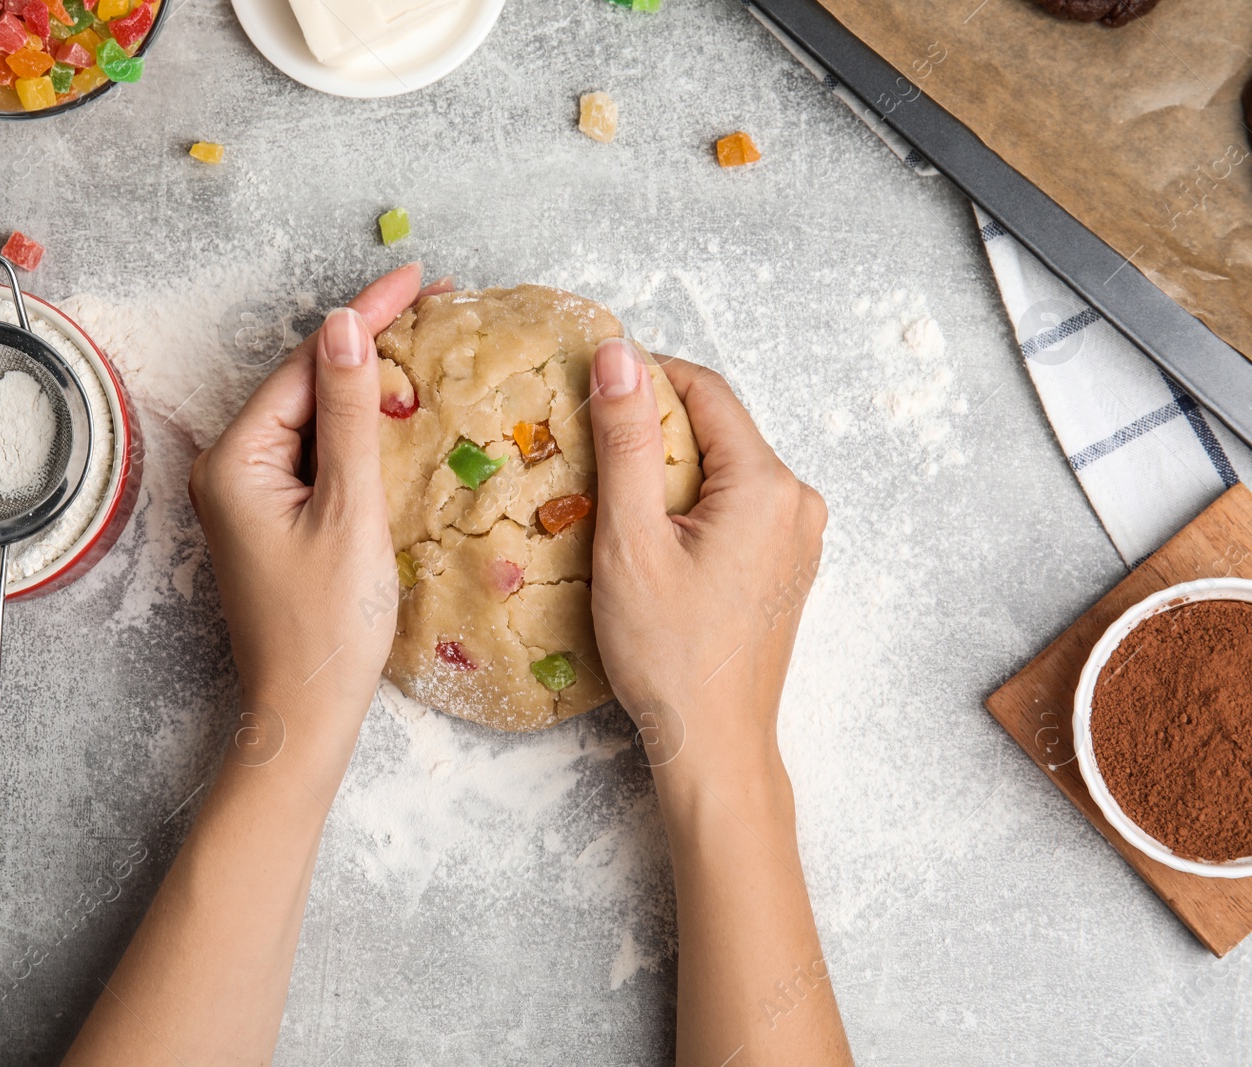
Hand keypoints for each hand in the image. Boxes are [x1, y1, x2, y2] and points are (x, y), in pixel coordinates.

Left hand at [189, 264, 450, 737]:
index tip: (418, 277)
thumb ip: (351, 416)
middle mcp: (230, 469)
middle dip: (366, 342)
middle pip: (306, 385)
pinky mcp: (273, 519)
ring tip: (424, 342)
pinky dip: (357, 430)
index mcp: (235, 460)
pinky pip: (317, 455)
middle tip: (433, 302)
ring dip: (366, 384)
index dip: (363, 316)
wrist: (305, 714)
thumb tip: (346, 326)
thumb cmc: (327, 625)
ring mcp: (249, 496)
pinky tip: (396, 411)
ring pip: (314, 419)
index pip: (306, 364)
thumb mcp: (350, 510)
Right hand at [586, 339, 827, 775]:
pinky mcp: (786, 565)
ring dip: (669, 472)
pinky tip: (650, 539)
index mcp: (768, 484)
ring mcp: (798, 536)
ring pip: (723, 469)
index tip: (589, 391)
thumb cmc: (668, 653)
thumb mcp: (631, 539)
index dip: (644, 378)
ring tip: (613, 502)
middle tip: (590, 454)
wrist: (714, 744)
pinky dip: (691, 507)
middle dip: (653, 430)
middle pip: (717, 429)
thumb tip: (618, 354)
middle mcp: (797, 501)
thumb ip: (627, 440)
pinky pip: (735, 508)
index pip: (704, 389)